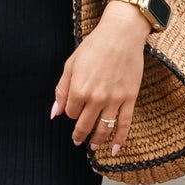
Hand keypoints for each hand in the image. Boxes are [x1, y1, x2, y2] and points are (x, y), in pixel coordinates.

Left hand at [50, 1, 150, 157]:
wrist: (121, 34)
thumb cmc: (94, 46)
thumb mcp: (71, 65)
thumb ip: (62, 90)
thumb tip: (55, 113)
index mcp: (79, 89)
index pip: (72, 113)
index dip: (71, 113)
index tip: (75, 108)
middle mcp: (96, 98)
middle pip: (86, 124)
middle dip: (80, 134)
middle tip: (78, 140)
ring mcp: (114, 100)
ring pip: (104, 128)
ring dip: (97, 140)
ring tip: (93, 146)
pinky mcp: (129, 98)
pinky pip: (124, 124)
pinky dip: (120, 139)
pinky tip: (115, 150)